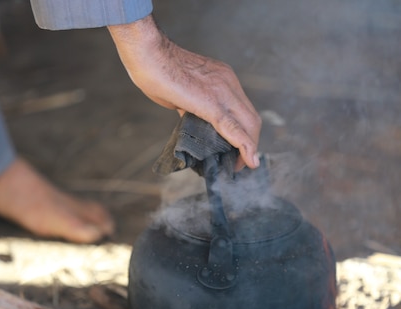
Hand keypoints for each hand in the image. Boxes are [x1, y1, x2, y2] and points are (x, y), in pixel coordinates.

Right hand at [107, 15, 260, 168]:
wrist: (147, 52)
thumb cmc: (156, 68)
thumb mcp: (182, 91)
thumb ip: (192, 107)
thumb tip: (193, 122)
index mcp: (223, 78)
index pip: (244, 110)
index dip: (245, 133)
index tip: (237, 149)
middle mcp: (228, 83)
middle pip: (252, 119)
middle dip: (250, 145)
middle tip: (239, 163)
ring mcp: (222, 91)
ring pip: (249, 125)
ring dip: (248, 149)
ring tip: (238, 165)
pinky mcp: (211, 103)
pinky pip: (233, 128)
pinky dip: (244, 146)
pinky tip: (247, 161)